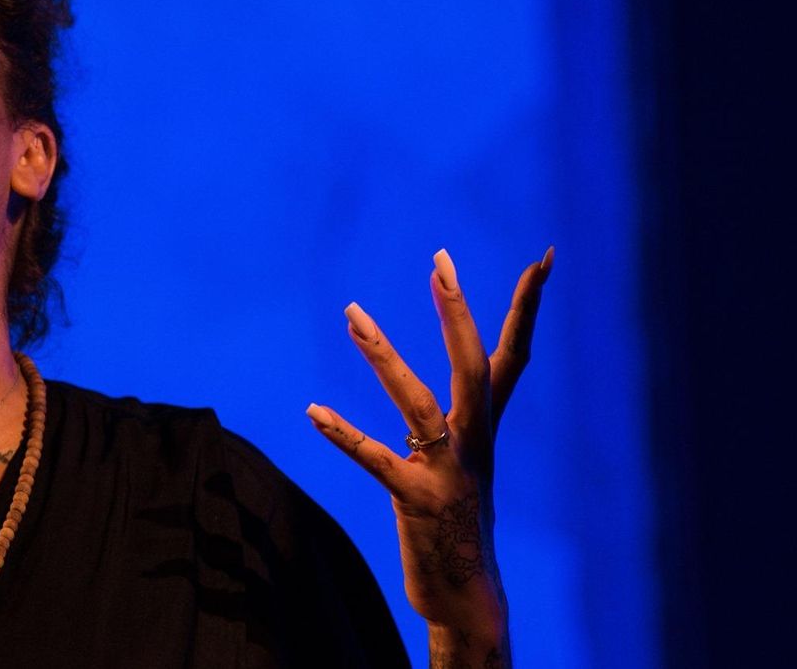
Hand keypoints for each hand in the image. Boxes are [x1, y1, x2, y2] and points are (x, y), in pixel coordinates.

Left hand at [306, 248, 551, 655]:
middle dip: (458, 310)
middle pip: (475, 364)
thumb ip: (446, 425)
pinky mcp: (417, 501)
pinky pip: (376, 459)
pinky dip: (343, 434)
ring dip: (383, 355)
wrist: (467, 598)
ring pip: (419, 402)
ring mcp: (449, 473)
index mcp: (485, 430)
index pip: (513, 356)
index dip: (527, 308)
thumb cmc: (455, 527)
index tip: (542, 258)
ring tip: (352, 312)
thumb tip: (426, 394)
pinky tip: (313, 410)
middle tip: (441, 257)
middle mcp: (475, 444)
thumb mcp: (459, 466)